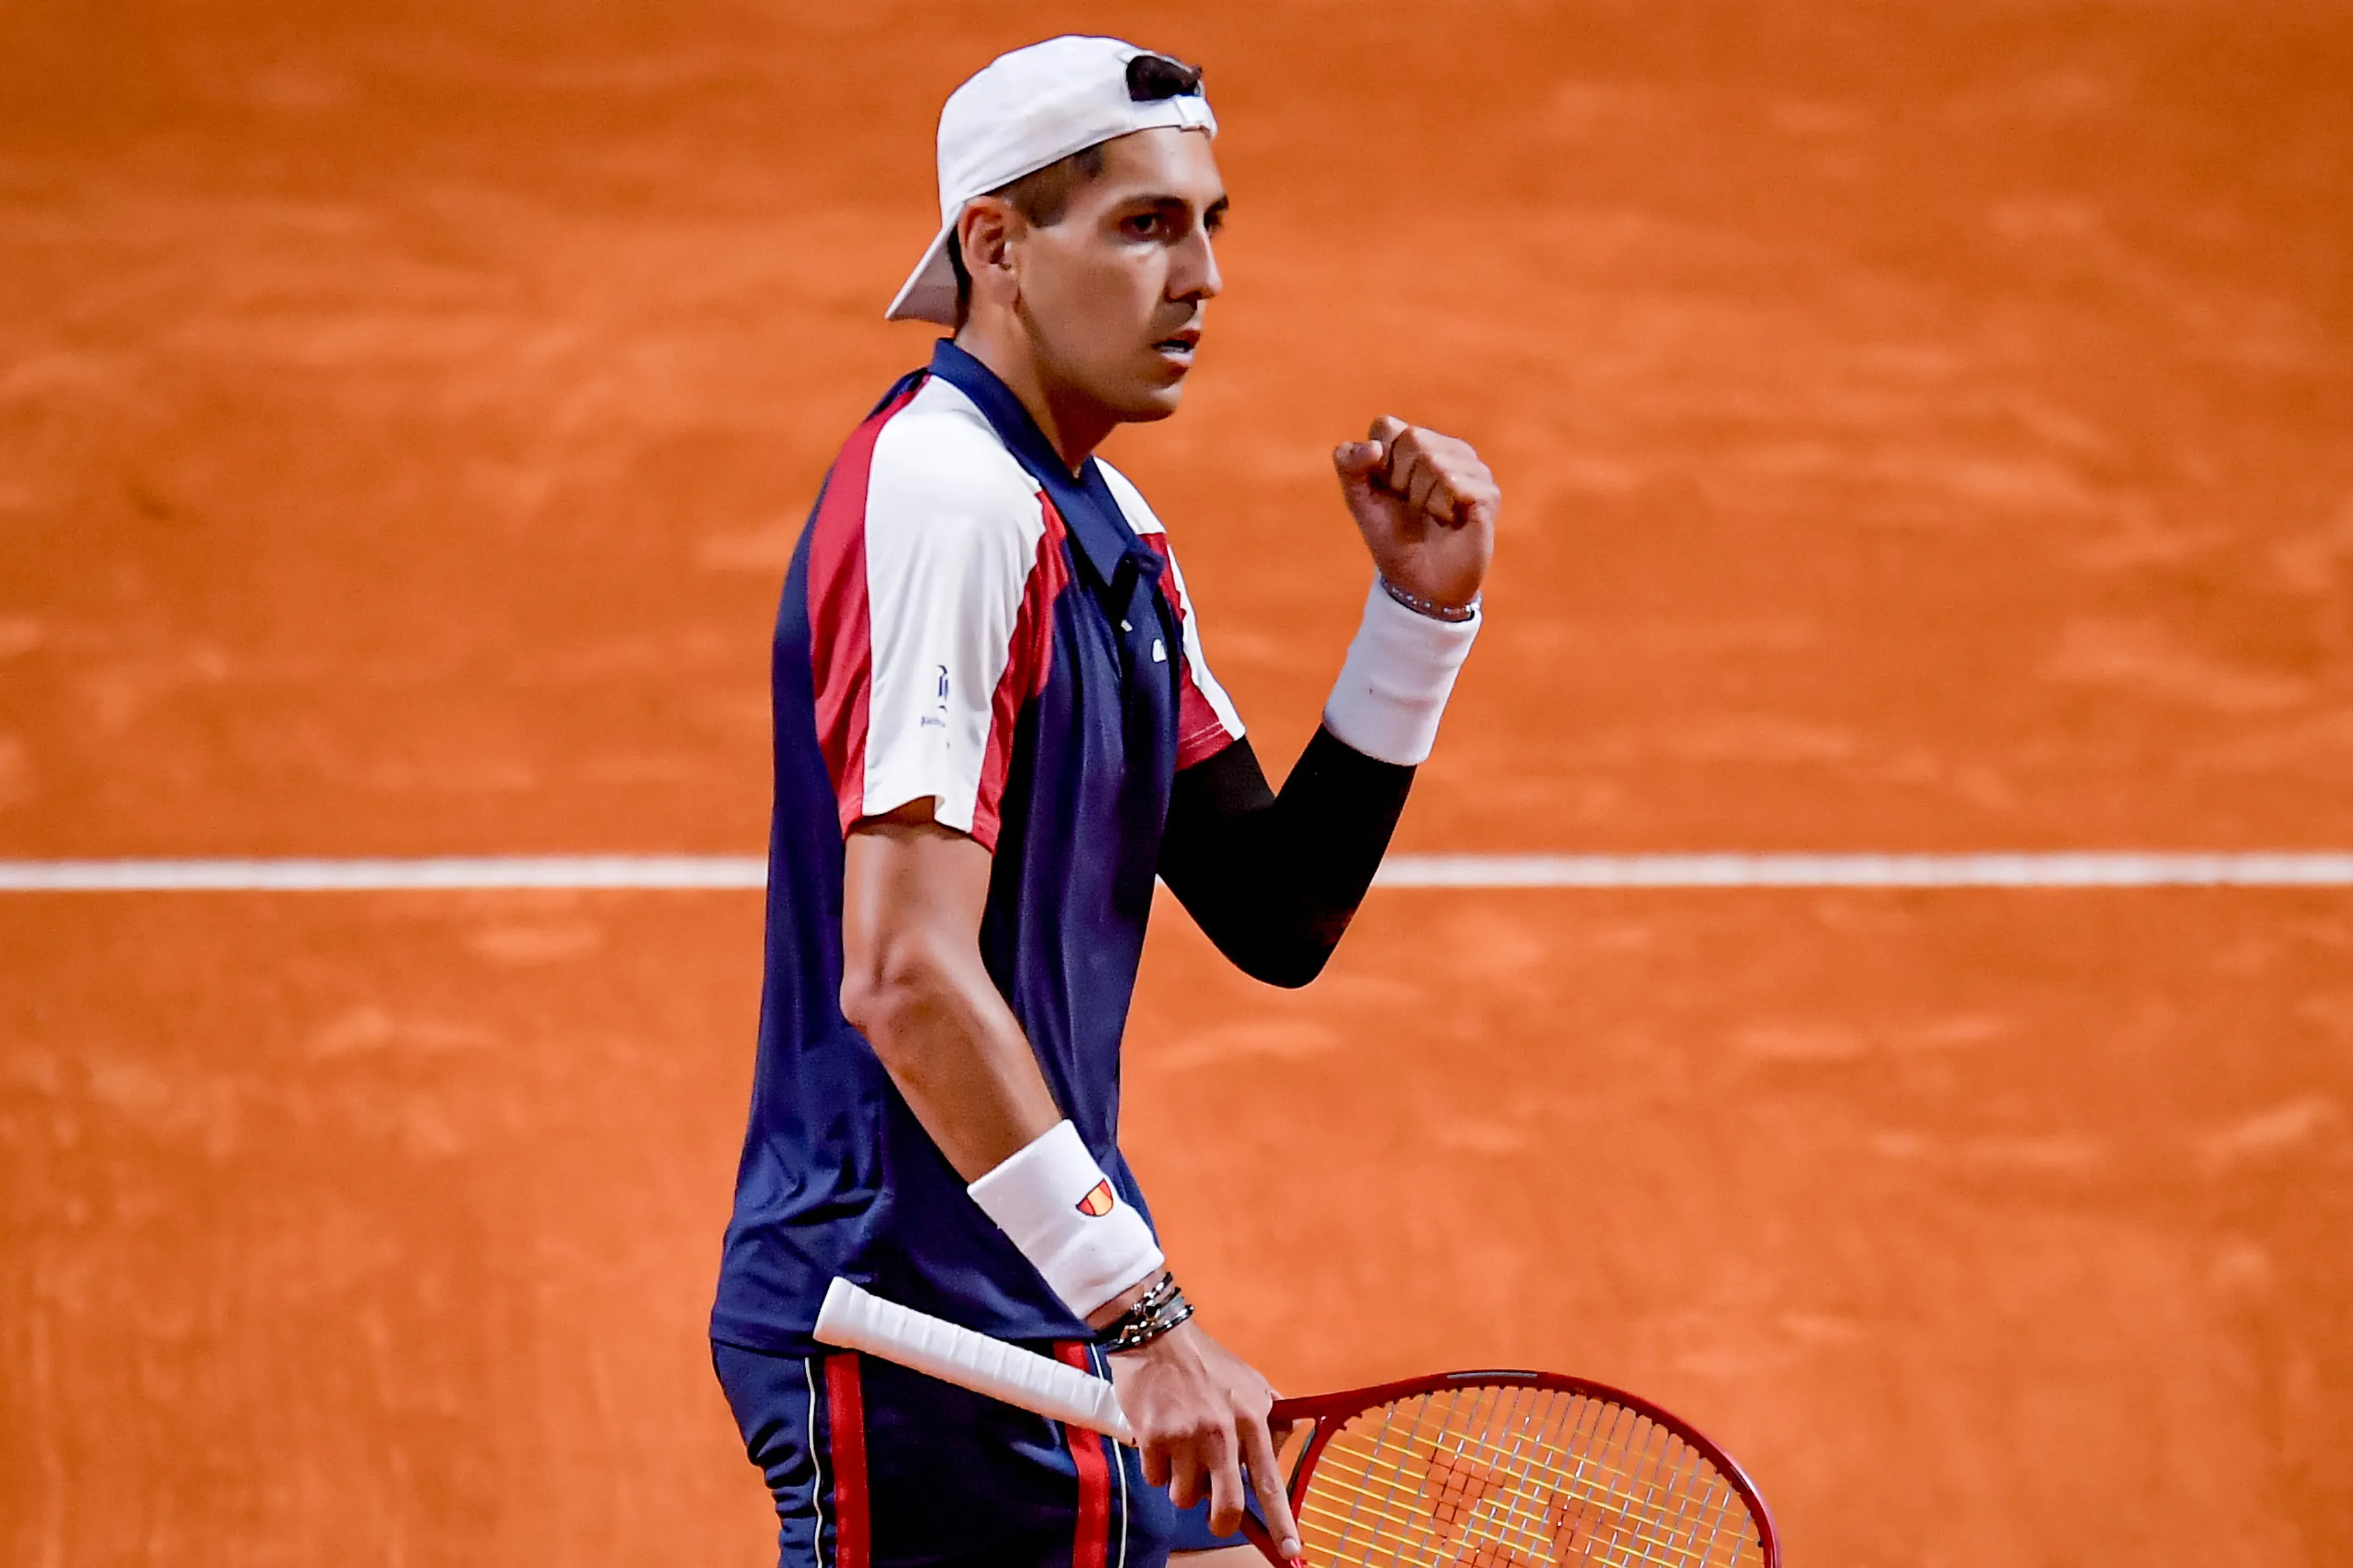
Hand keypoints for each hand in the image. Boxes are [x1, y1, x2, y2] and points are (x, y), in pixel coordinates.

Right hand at [1110, 1320, 1301, 1559]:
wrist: (1156, 1337)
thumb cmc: (1206, 1363)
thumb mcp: (1251, 1382)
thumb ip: (1270, 1416)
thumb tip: (1279, 1449)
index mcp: (1252, 1418)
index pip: (1270, 1481)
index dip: (1281, 1522)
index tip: (1291, 1551)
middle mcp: (1223, 1431)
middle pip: (1227, 1506)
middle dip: (1221, 1521)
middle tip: (1216, 1518)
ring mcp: (1186, 1436)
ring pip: (1185, 1496)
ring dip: (1182, 1483)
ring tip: (1180, 1451)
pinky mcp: (1154, 1437)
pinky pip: (1156, 1479)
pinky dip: (1157, 1468)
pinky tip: (1160, 1439)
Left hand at [1333, 415, 1498, 612]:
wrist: (1418, 583)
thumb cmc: (1391, 537)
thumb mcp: (1359, 499)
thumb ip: (1349, 465)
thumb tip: (1373, 447)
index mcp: (1416, 443)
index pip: (1385, 425)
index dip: (1377, 462)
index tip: (1386, 489)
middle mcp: (1447, 448)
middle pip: (1412, 438)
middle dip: (1400, 480)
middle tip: (1411, 505)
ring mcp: (1473, 468)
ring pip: (1435, 461)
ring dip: (1422, 498)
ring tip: (1430, 515)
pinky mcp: (1488, 493)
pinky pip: (1454, 484)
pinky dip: (1441, 508)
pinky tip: (1448, 521)